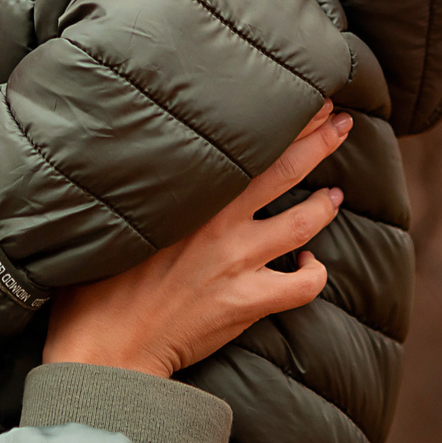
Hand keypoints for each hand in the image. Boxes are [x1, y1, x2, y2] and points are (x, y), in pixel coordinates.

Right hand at [41, 105, 352, 378]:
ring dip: (325, 205)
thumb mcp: (121, 215)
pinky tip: (310, 267)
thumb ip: (148, 187)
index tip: (308, 100)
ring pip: (305, 222)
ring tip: (335, 195)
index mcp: (190, 194)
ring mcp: (239, 261)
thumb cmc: (99, 283)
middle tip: (342, 122)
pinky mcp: (247, 302)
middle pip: (287, 169)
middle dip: (320, 140)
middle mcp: (220, 221)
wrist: (107, 343)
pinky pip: (303, 286)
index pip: (247, 142)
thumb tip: (153, 158)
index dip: (285, 120)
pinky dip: (314, 273)